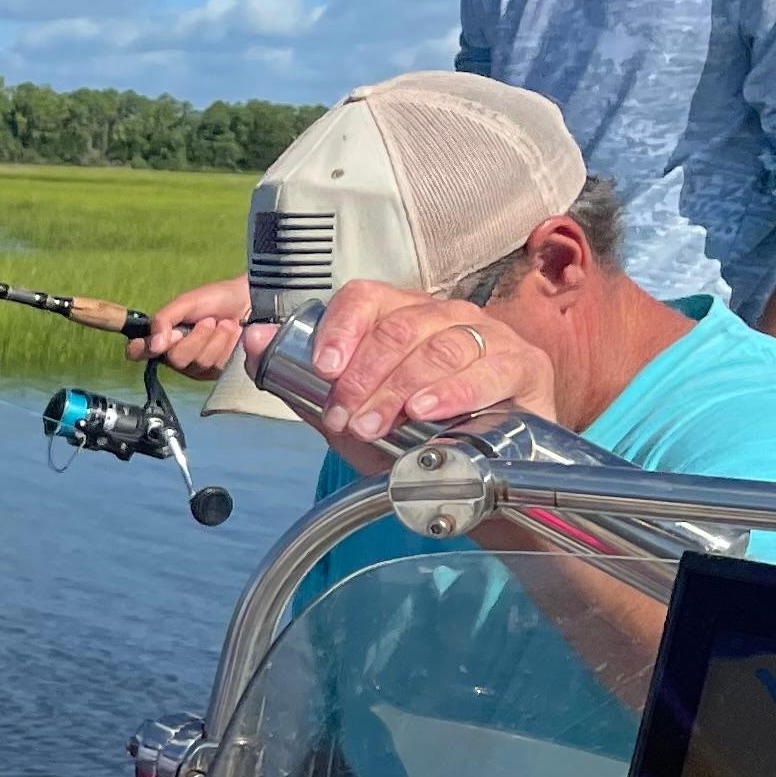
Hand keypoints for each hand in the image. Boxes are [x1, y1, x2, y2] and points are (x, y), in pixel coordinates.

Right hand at [141, 273, 252, 381]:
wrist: (250, 302)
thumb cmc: (216, 299)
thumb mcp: (186, 302)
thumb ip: (164, 319)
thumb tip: (153, 344)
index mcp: (161, 337)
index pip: (138, 351)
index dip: (142, 349)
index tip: (157, 342)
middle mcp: (174, 355)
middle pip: (174, 359)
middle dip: (196, 338)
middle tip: (209, 321)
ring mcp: (195, 367)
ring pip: (198, 363)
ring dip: (216, 339)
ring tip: (225, 324)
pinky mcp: (216, 372)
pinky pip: (217, 366)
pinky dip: (227, 346)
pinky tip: (233, 335)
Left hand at [296, 278, 559, 472]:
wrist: (474, 478)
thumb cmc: (412, 438)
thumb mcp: (348, 412)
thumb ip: (298, 380)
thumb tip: (252, 339)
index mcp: (401, 316)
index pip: (366, 298)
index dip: (341, 329)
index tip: (325, 369)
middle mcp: (444, 316)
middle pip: (399, 329)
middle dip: (364, 378)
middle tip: (346, 419)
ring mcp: (487, 336)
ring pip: (438, 348)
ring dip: (399, 390)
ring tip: (376, 426)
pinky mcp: (522, 364)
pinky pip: (488, 368)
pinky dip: (453, 390)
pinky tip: (428, 409)